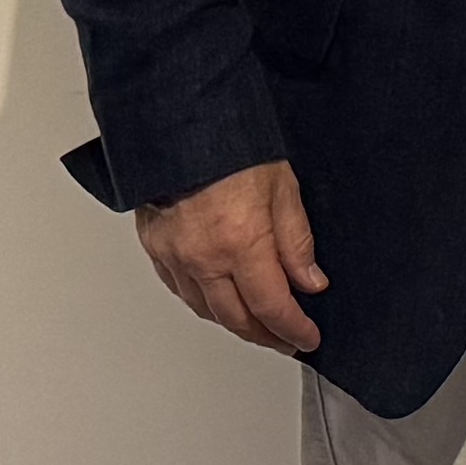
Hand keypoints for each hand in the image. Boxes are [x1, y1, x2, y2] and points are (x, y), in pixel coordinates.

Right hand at [137, 158, 325, 355]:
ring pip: (206, 310)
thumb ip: (297, 242)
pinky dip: (203, 303)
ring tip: (257, 326)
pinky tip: (218, 302)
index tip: (308, 338)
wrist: (179, 124)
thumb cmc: (233, 147)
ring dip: (235, 324)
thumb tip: (310, 282)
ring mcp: (175, 256)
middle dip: (266, 336)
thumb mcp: (282, 188)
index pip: (272, 307)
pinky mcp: (155, 247)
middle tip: (286, 340)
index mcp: (241, 244)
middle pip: (237, 319)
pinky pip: (180, 290)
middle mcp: (204, 258)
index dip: (293, 329)